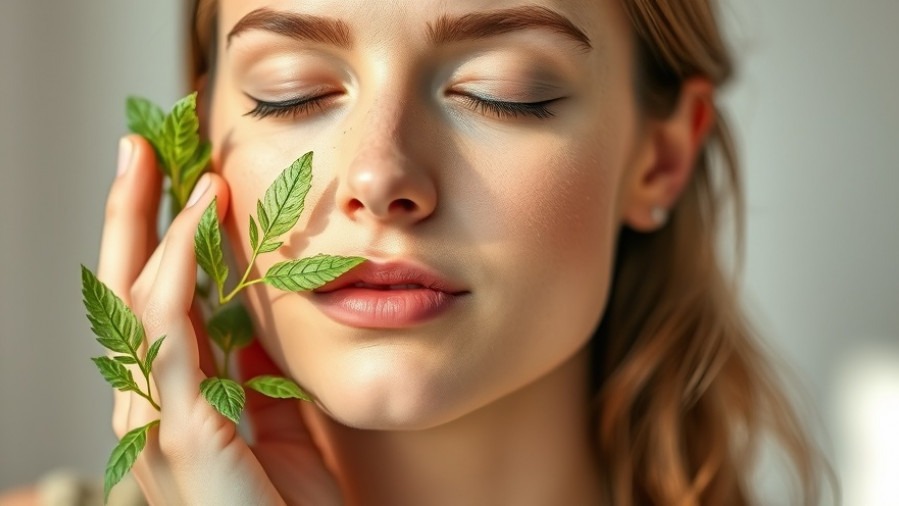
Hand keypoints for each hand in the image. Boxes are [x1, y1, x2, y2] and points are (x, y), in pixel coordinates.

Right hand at [96, 135, 342, 504]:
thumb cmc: (291, 504)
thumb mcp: (275, 419)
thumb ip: (254, 369)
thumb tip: (252, 314)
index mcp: (173, 399)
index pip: (153, 301)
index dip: (156, 236)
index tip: (177, 179)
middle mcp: (148, 407)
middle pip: (124, 291)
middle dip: (128, 216)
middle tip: (138, 147)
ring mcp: (155, 423)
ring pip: (134, 303)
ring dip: (149, 228)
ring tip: (166, 168)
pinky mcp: (182, 437)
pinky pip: (169, 338)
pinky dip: (177, 274)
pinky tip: (194, 228)